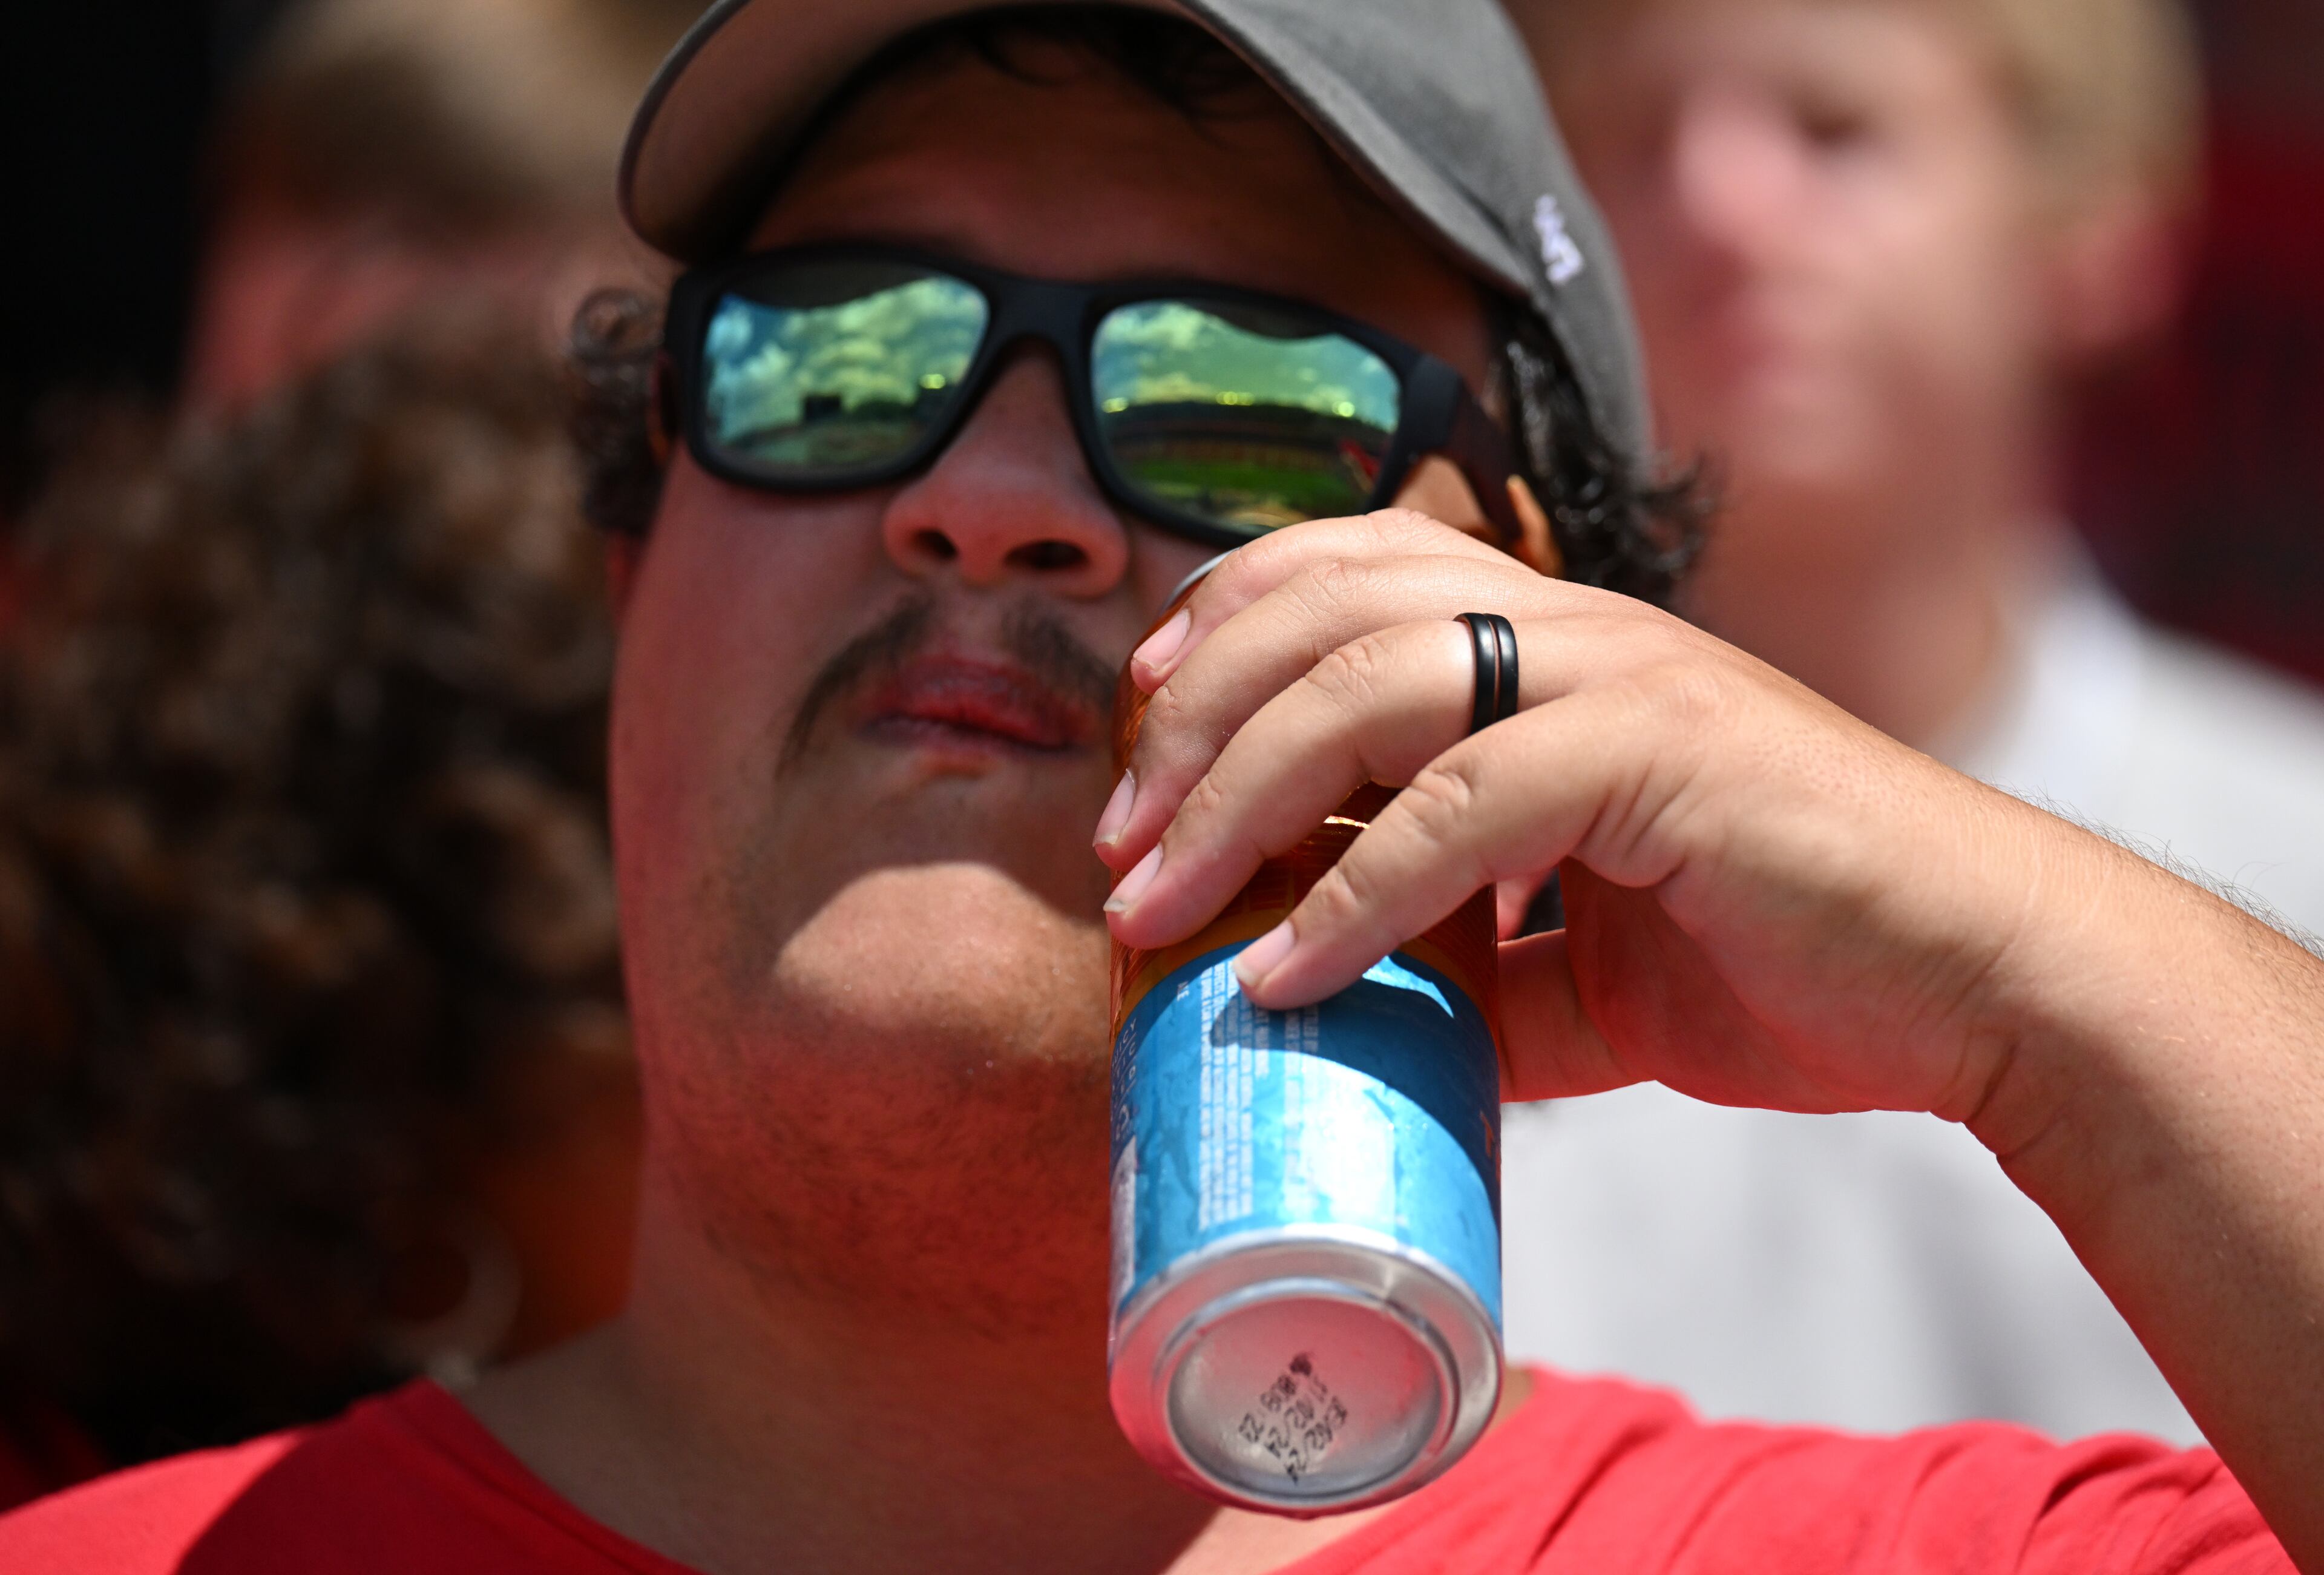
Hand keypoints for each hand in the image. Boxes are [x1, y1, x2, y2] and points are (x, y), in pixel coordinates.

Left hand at [1097, 510, 2110, 1125]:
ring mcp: (1624, 678)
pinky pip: (1468, 807)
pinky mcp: (1666, 754)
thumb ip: (1475, 959)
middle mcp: (1579, 628)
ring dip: (1237, 800)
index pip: (1349, 569)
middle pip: (1326, 611)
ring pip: (1375, 685)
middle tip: (1114, 845)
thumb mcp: (1588, 961)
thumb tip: (1351, 1013)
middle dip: (1192, 721)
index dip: (1222, 624)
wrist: (1976, 983)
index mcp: (1556, 643)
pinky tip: (1288, 979)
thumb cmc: (1788, 955)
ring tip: (1153, 912)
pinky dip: (1359, 897)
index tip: (1137, 731)